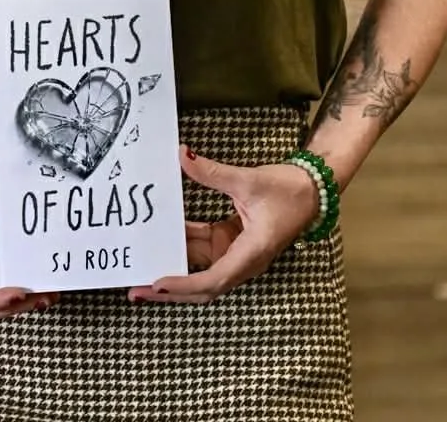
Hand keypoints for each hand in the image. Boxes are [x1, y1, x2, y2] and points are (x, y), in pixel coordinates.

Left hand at [128, 145, 319, 304]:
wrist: (311, 188)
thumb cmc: (287, 190)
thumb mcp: (248, 180)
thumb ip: (212, 172)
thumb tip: (183, 155)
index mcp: (250, 254)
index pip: (212, 280)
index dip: (184, 284)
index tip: (157, 283)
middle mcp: (242, 261)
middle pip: (201, 285)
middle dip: (169, 289)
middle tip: (135, 290)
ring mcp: (236, 252)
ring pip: (200, 268)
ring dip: (173, 268)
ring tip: (141, 267)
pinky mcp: (232, 240)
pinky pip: (204, 248)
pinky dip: (184, 244)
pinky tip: (162, 237)